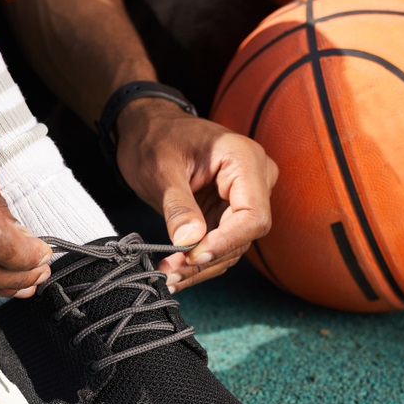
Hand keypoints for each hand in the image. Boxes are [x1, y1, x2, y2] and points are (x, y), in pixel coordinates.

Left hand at [115, 99, 277, 292]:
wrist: (148, 129)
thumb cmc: (155, 138)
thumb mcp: (160, 169)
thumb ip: (178, 205)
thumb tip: (190, 241)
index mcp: (244, 158)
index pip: (253, 214)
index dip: (226, 241)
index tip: (193, 257)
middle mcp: (254, 178)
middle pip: (244, 234)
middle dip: (206, 258)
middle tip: (169, 273)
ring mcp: (245, 196)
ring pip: (233, 245)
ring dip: (200, 266)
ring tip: (167, 275)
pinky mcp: (230, 212)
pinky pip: (221, 243)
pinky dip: (198, 260)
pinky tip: (175, 270)